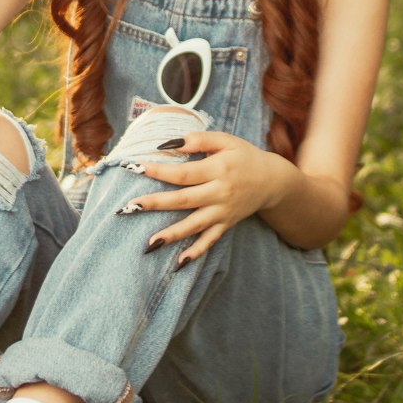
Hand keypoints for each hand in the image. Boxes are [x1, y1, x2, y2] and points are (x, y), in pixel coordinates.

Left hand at [125, 130, 284, 264]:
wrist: (273, 180)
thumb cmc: (244, 156)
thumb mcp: (226, 140)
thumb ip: (199, 139)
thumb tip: (170, 143)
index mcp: (218, 169)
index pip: (183, 172)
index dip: (158, 170)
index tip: (134, 168)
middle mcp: (220, 192)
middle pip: (184, 200)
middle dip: (156, 203)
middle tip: (130, 206)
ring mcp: (223, 211)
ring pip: (195, 225)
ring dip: (172, 234)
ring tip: (150, 243)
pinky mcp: (226, 224)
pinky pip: (210, 240)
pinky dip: (196, 252)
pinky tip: (179, 262)